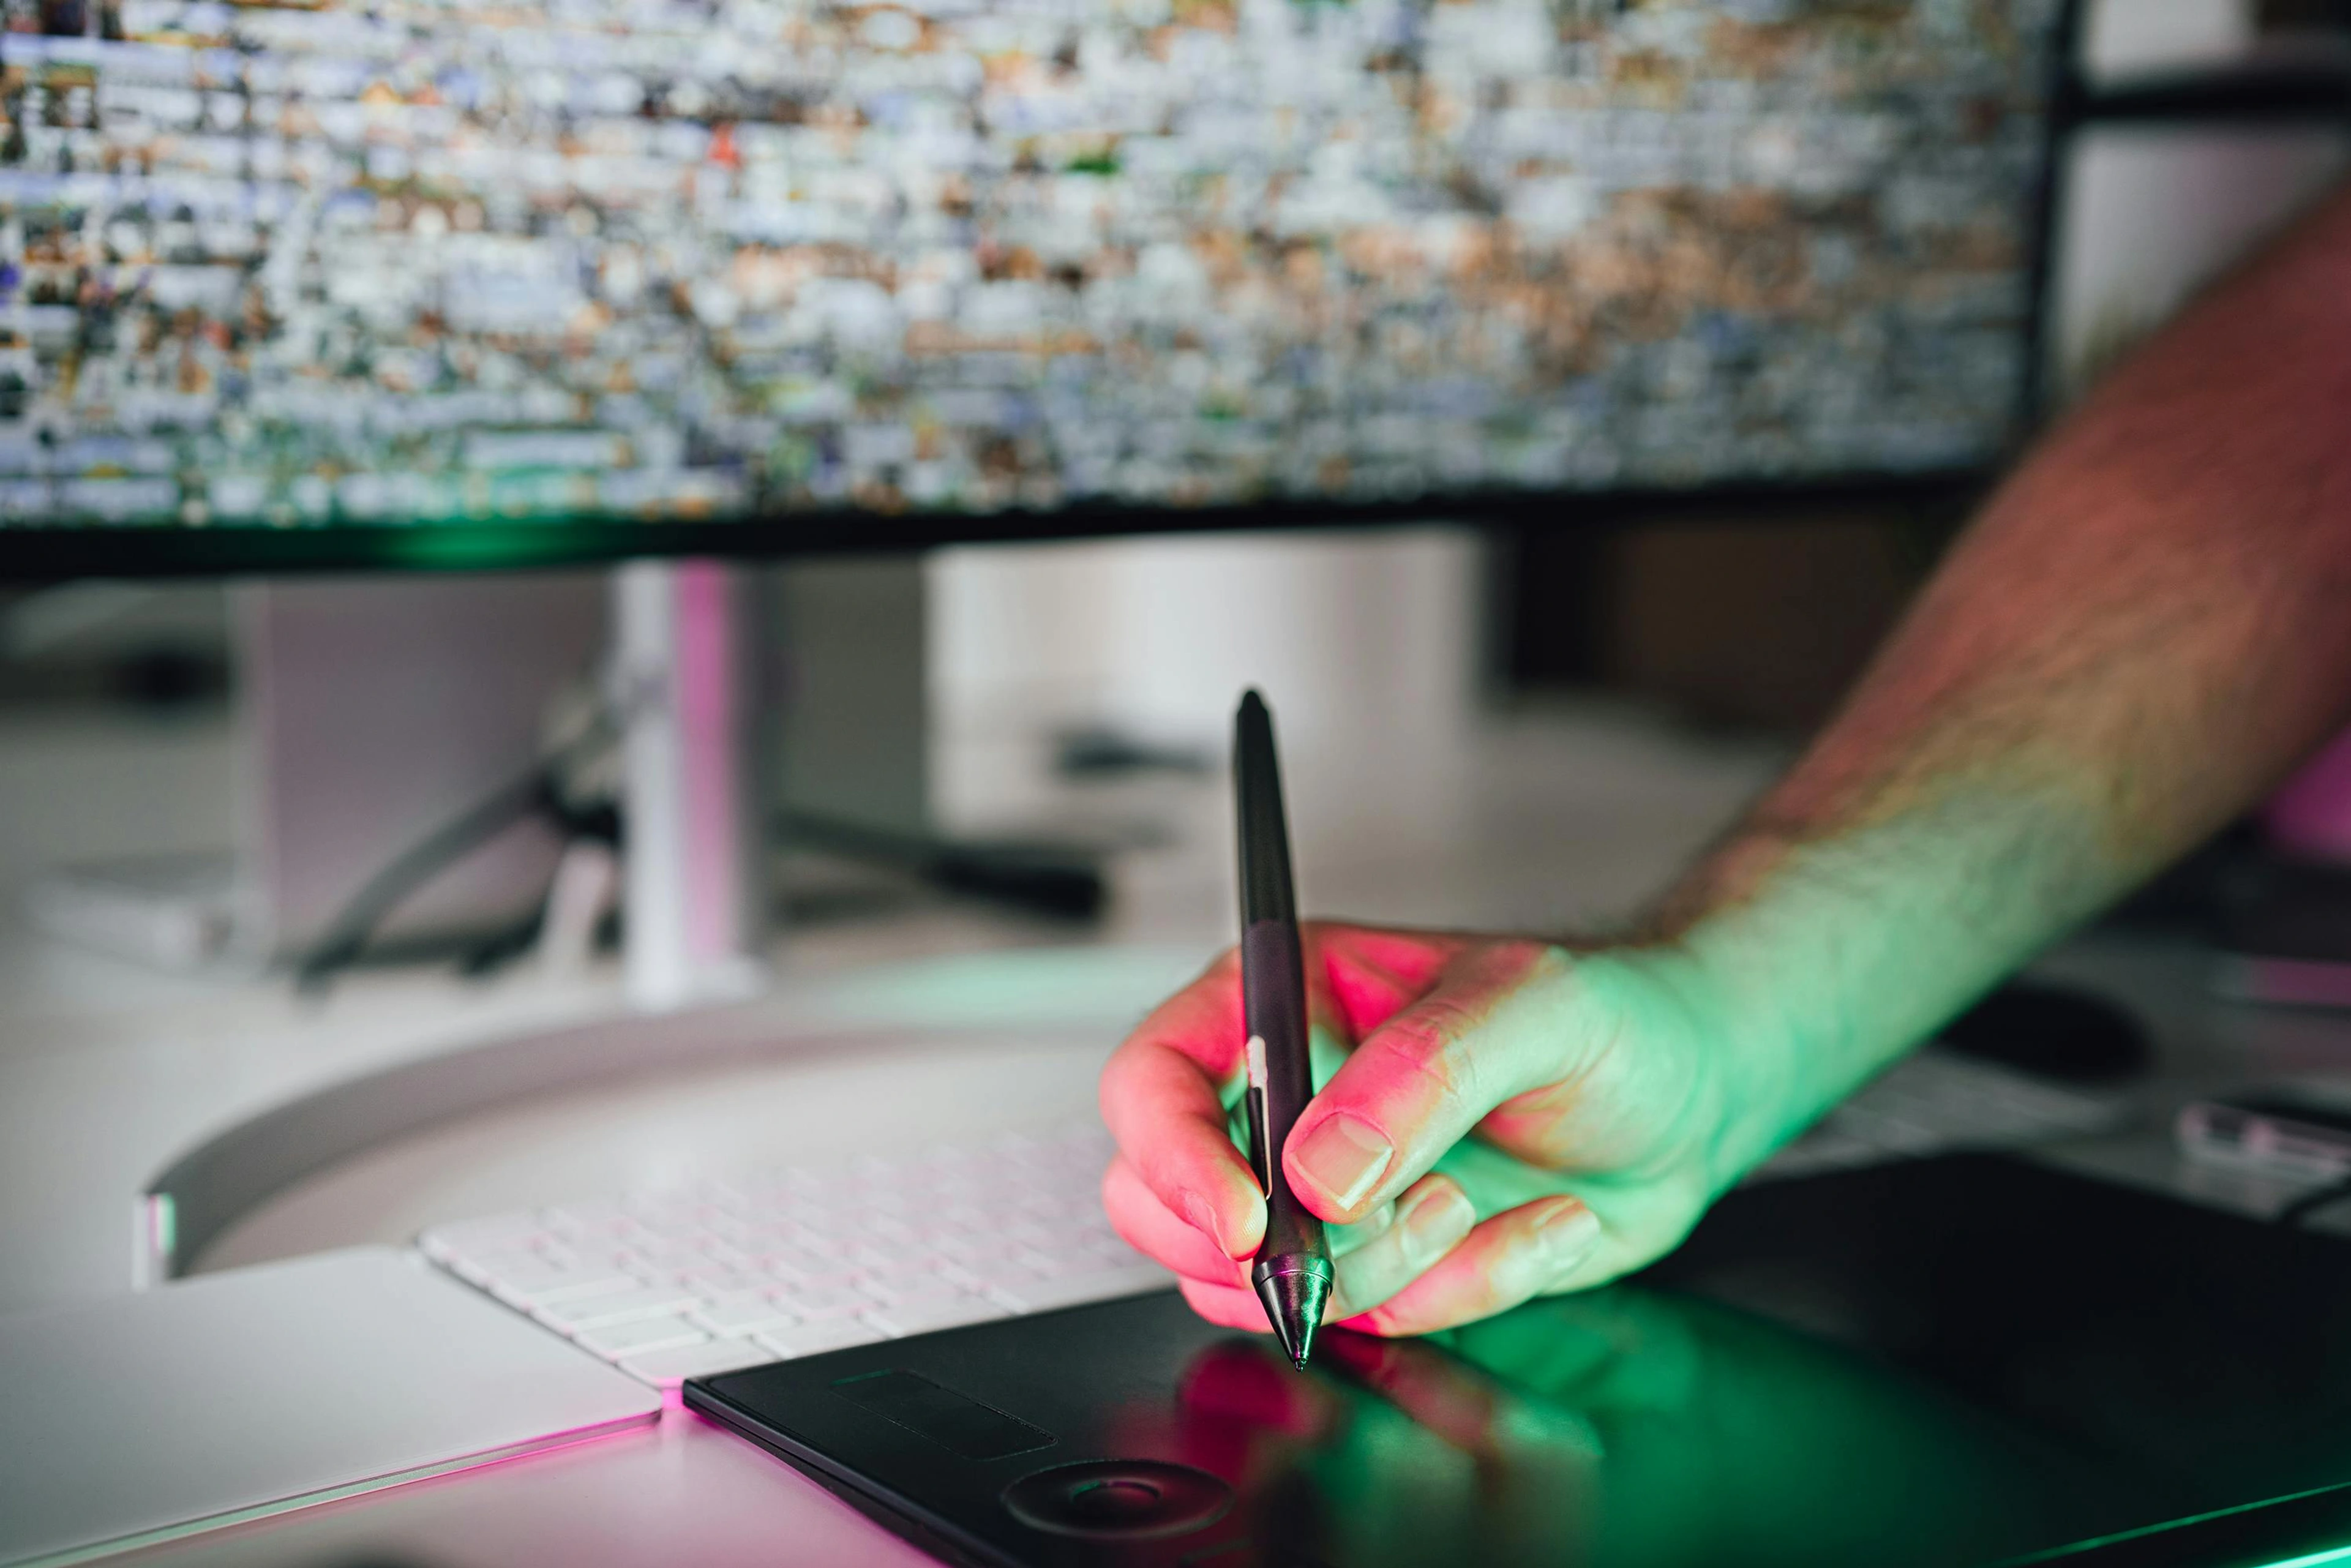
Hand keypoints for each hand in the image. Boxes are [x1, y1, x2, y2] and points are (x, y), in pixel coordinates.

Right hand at [1098, 922, 1780, 1335]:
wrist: (1697, 1090)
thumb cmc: (1614, 1013)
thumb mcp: (1532, 1003)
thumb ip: (1420, 1072)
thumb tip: (1317, 1171)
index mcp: (1284, 1003)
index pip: (1154, 1079)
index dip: (1175, 1156)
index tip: (1252, 1216)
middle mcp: (1285, 1102)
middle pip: (1162, 1203)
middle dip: (1265, 1246)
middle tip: (1380, 1222)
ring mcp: (1325, 1195)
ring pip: (1261, 1284)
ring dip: (1382, 1270)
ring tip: (1474, 1199)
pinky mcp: (1385, 1264)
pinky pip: (1374, 1319)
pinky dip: (1466, 1290)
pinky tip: (1540, 1224)